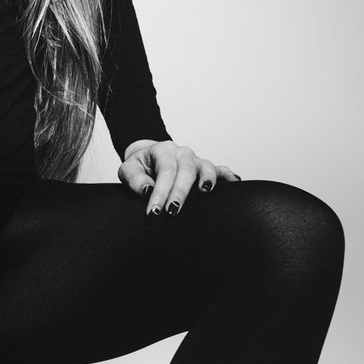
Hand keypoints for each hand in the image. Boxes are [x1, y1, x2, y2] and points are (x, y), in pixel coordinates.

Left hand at [119, 139, 239, 215]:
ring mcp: (196, 160)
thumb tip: (147, 191)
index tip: (154, 212)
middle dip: (180, 193)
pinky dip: (228, 175)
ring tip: (205, 192)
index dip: (160, 192)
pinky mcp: (205, 169)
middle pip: (186, 171)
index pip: (164, 171)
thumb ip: (134, 179)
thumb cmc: (139, 166)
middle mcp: (182, 153)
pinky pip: (220, 170)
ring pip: (205, 167)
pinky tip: (235, 183)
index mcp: (163, 151)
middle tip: (172, 212)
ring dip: (207, 180)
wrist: (149, 157)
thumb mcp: (128, 170)